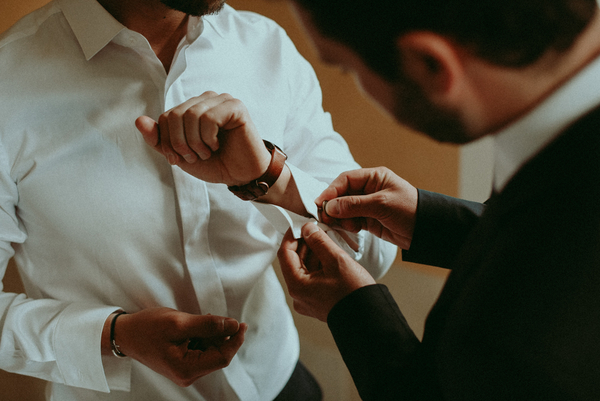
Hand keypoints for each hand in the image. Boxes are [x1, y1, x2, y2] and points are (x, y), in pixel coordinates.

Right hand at [105, 307, 246, 386]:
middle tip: (222, 317)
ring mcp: (184, 370)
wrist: (124, 333)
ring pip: (210, 351)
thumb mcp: (179, 322)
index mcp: (186, 369)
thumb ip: (208, 325)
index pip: (222, 357)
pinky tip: (199, 324)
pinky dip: (205, 336)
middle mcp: (186, 374)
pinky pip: (201, 350)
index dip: (234, 340)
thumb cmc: (147, 327)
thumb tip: (233, 325)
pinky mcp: (182, 362)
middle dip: (223, 336)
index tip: (241, 324)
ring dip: (213, 335)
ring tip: (203, 319)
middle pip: (218, 355)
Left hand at [135, 92, 270, 186]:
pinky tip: (216, 145)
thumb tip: (139, 120)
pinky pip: (209, 117)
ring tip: (206, 152)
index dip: (167, 141)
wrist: (240, 175)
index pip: (165, 117)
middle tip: (194, 157)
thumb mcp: (180, 155)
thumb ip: (159, 139)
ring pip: (191, 115)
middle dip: (180, 143)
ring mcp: (222, 100)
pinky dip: (209, 137)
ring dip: (196, 142)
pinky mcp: (235, 107)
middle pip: (175, 115)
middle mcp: (206, 99)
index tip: (179, 159)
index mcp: (192, 108)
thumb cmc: (214, 163)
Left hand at [277, 223, 375, 321]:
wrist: (370, 318)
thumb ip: (319, 241)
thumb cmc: (353, 292)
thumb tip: (307, 228)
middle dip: (304, 243)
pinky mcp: (318, 301)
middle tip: (315, 229)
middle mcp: (298, 295)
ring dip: (313, 252)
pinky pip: (313, 278)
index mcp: (297, 286)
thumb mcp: (336, 260)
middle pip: (294, 261)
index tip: (300, 224)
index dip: (292, 236)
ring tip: (325, 239)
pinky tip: (329, 253)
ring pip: (304, 269)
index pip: (285, 253)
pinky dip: (318, 264)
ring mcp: (308, 299)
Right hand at [315, 167, 417, 249]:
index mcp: (374, 178)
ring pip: (344, 209)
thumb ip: (354, 204)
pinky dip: (348, 224)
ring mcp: (368, 205)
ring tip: (346, 225)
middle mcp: (369, 190)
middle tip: (326, 217)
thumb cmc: (410, 210)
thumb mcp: (381, 204)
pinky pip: (351, 220)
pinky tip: (353, 228)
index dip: (331, 190)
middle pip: (342, 194)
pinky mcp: (369, 220)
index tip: (321, 202)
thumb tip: (331, 206)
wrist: (427, 230)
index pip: (345, 180)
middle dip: (333, 206)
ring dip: (340, 217)